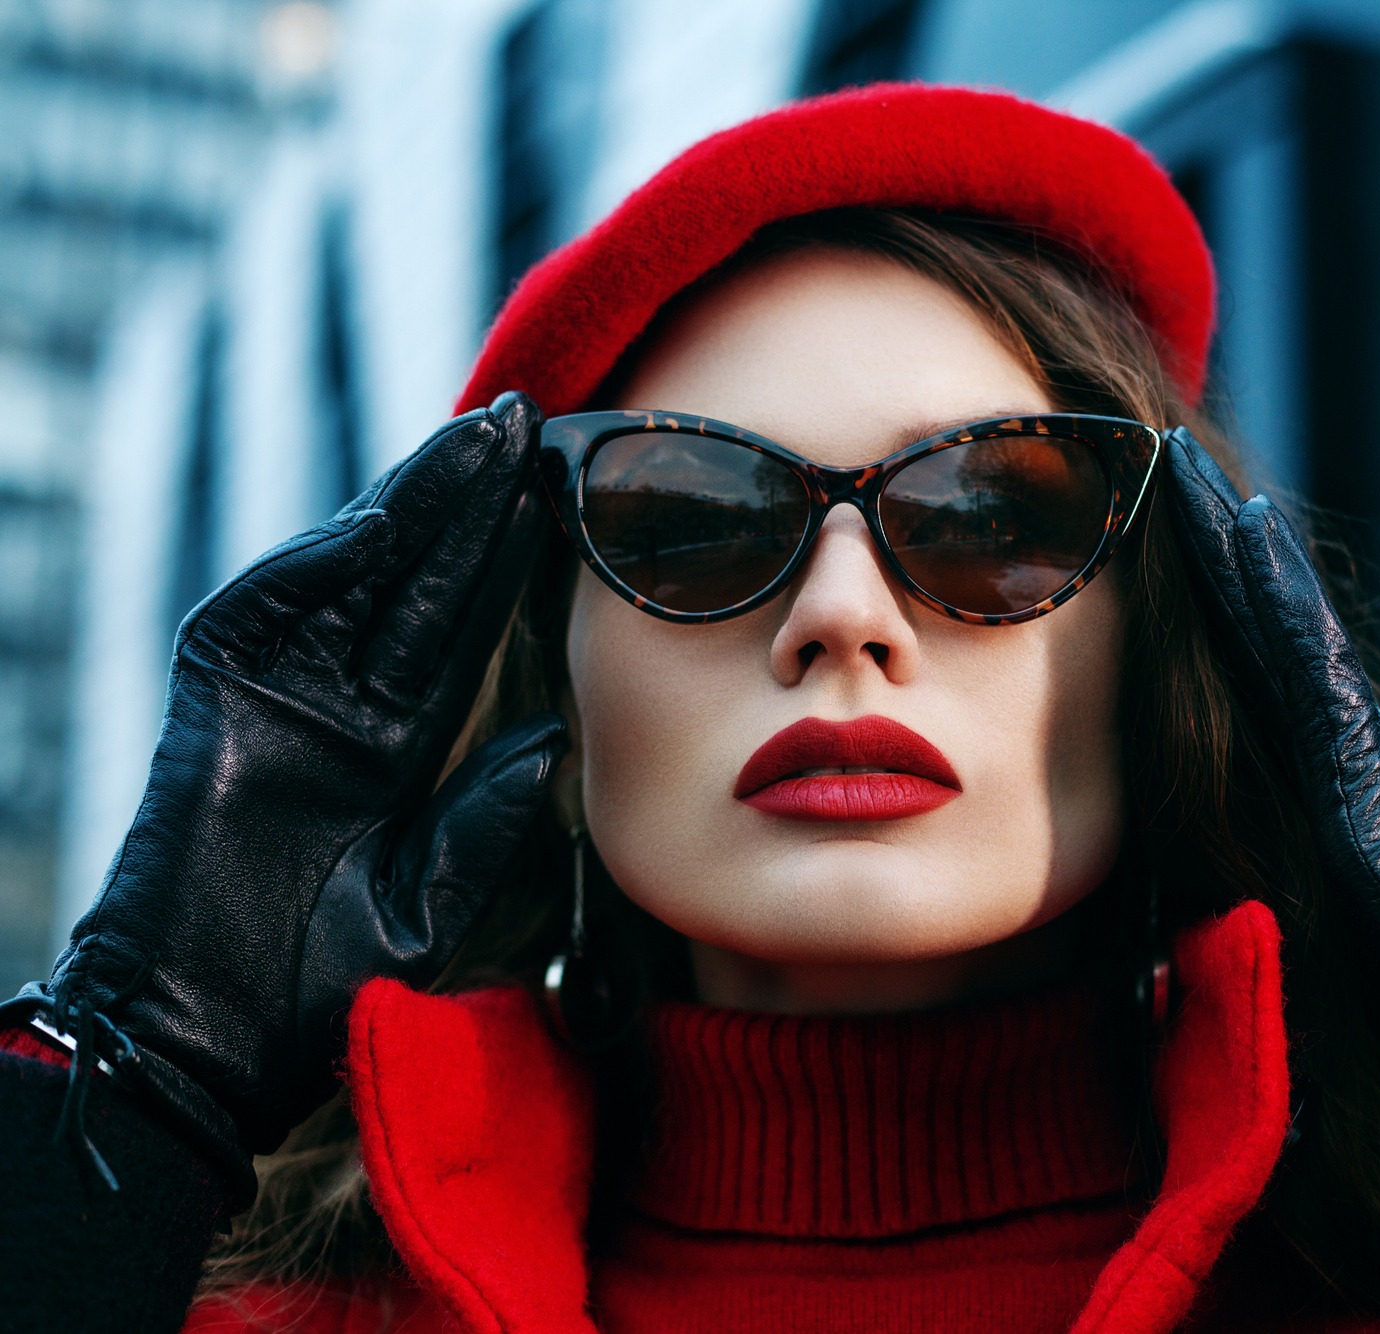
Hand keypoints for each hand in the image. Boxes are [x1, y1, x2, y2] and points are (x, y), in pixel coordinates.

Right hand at [15, 393, 566, 1177]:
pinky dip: (313, 569)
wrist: (202, 1046)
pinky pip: (260, 618)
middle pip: (413, 587)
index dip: (506, 564)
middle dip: (470, 507)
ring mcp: (273, 704)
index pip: (459, 635)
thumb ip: (483, 821)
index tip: (561, 497)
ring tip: (478, 444)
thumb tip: (551, 740)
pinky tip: (377, 522)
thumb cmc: (319, 994)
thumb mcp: (428, 905)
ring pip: (348, 582)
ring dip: (410, 511)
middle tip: (531, 426)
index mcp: (393, 755)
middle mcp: (338, 713)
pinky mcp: (211, 712)